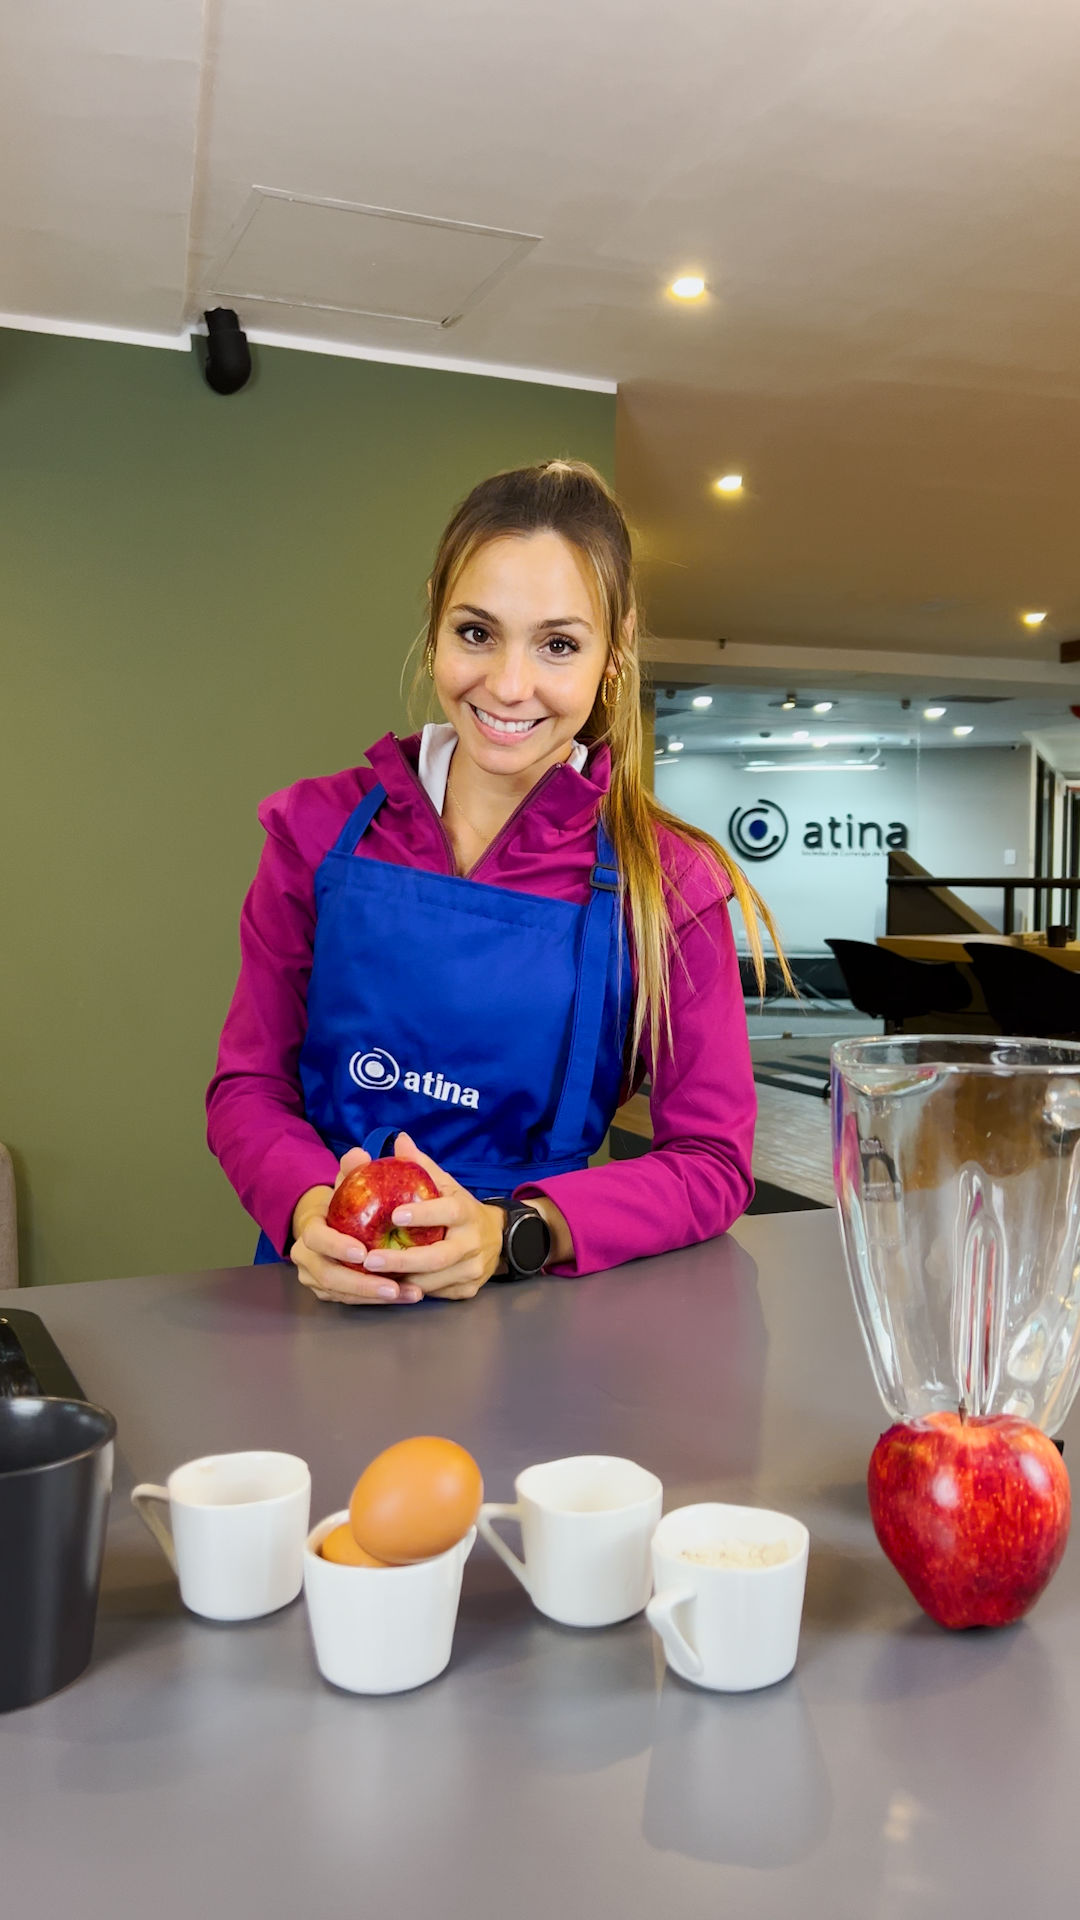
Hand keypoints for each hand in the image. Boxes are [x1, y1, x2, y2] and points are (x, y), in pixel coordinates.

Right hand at [289, 1150, 424, 1307]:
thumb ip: (352, 1169)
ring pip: (343, 1294)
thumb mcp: (346, 1182)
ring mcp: (315, 1279)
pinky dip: (378, 1300)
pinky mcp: (329, 1293)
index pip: (317, 1240)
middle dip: (363, 1284)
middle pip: (330, 1276)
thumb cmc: (342, 1201)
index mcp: (308, 1230)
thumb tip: (360, 1153)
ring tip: (410, 1293)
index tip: (363, 1252)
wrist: (326, 1223)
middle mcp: (305, 1259)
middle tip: (393, 1286)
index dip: (337, 1246)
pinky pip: (352, 1301)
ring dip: (377, 1296)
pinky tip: (406, 1295)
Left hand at [358, 1132, 504, 1301]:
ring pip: (433, 1281)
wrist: (500, 1239)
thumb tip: (399, 1139)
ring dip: (401, 1281)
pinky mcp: (467, 1290)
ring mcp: (472, 1270)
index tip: (395, 1215)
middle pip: (436, 1257)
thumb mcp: (447, 1185)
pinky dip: (412, 1291)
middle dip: (402, 1261)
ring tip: (370, 1277)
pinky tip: (390, 1288)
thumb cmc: (461, 1209)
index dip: (423, 1214)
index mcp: (466, 1212)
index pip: (447, 1212)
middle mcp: (472, 1243)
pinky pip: (436, 1294)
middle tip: (369, 1260)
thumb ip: (422, 1166)